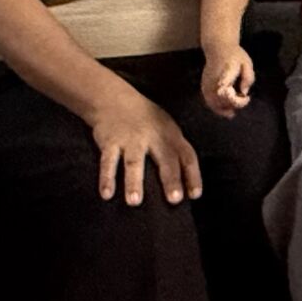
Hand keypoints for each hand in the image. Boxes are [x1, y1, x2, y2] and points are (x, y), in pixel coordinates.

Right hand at [88, 89, 202, 205]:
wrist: (114, 98)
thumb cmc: (146, 120)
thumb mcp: (166, 128)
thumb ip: (175, 151)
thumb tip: (185, 184)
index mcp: (171, 135)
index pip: (187, 156)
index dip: (193, 175)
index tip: (195, 195)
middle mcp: (154, 137)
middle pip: (165, 159)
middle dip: (171, 179)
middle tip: (174, 199)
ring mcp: (131, 139)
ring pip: (134, 162)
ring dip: (134, 182)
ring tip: (135, 202)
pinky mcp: (111, 141)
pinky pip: (108, 161)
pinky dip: (107, 178)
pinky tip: (107, 194)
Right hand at [201, 38, 253, 118]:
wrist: (218, 47)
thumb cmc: (235, 55)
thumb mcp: (247, 63)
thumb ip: (248, 78)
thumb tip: (244, 92)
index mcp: (225, 75)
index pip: (228, 94)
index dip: (236, 100)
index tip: (247, 97)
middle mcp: (213, 80)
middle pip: (220, 101)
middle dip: (233, 105)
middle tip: (243, 100)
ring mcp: (206, 84)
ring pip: (212, 103)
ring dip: (223, 109)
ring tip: (232, 111)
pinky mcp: (204, 85)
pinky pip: (208, 100)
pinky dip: (215, 107)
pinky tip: (224, 110)